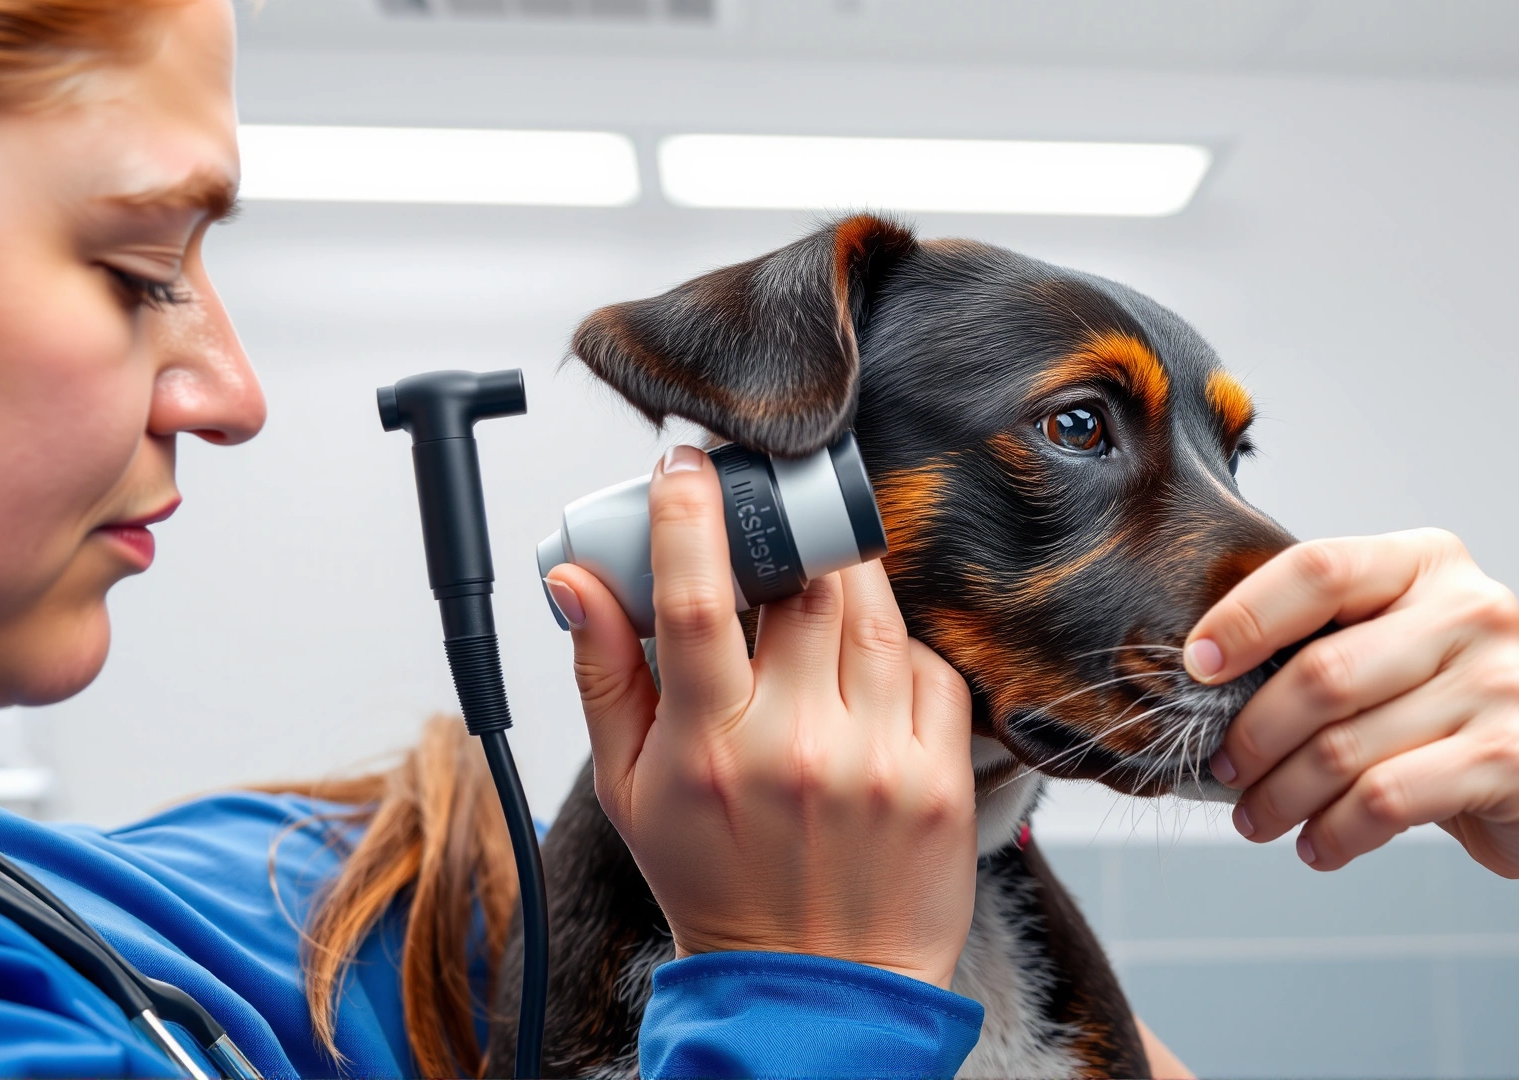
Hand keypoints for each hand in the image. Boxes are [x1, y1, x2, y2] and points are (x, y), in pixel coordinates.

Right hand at [544, 444, 976, 988]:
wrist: (814, 983)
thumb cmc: (715, 879)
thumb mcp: (629, 787)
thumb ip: (604, 672)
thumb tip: (577, 577)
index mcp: (707, 744)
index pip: (693, 597)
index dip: (691, 512)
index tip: (689, 465)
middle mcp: (795, 746)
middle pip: (804, 584)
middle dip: (788, 530)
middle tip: (775, 516)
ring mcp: (878, 759)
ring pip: (874, 611)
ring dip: (848, 574)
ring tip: (821, 583)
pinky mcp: (940, 777)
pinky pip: (930, 667)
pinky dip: (900, 649)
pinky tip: (869, 669)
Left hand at [1188, 528, 1518, 1075]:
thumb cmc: (1462, 714)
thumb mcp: (1399, 652)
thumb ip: (1325, 642)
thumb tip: (1203, 674)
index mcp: (1428, 563)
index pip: (1317, 570)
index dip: (1244, 618)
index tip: (1198, 666)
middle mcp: (1473, 607)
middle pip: (1320, 672)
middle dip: (1253, 735)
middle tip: (1226, 769)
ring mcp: (1502, 680)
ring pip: (1344, 748)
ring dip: (1283, 797)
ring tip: (1261, 818)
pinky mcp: (1515, 755)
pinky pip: (1386, 800)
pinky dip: (1336, 833)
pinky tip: (1321, 845)